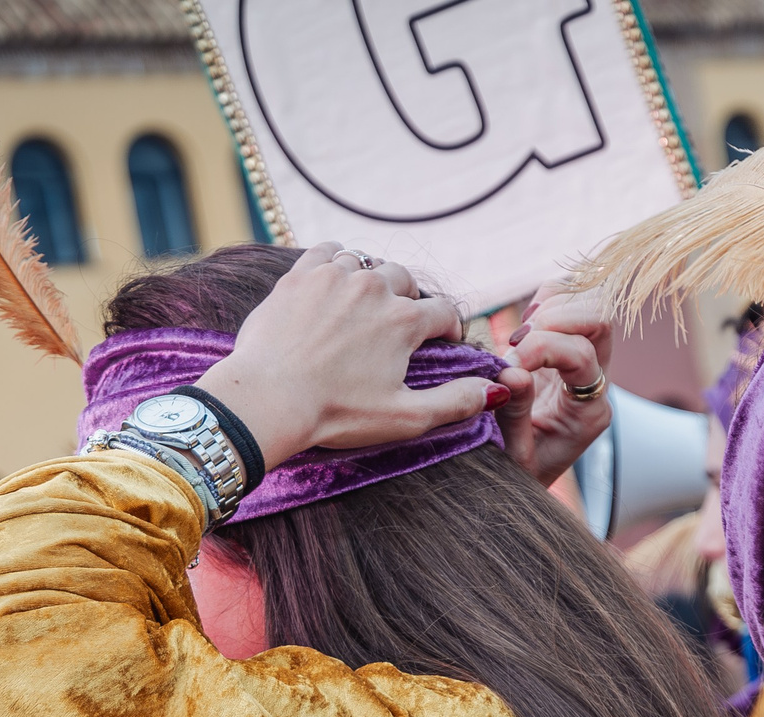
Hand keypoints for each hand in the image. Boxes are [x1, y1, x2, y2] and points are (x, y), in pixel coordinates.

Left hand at [194, 245, 500, 469]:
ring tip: (365, 306)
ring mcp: (335, 275)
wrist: (267, 399)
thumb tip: (496, 389)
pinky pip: (328, 250)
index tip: (439, 344)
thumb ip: (456, 402)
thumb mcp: (406, 418)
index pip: (444, 312)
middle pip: (407, 280)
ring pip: (368, 263)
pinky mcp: (300, 274)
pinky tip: (334, 282)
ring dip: (374, 281)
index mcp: (405, 321)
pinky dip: (337, 262)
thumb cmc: (337, 414)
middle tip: (398, 326)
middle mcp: (375, 287)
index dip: (448, 329)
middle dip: (410, 300)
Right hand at [497, 284, 614, 486]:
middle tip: (515, 344)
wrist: (524, 482)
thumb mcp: (512, 459)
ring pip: (590, 301)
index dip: (541, 349)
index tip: (504, 368)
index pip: (582, 356)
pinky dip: (545, 300)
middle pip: (601, 318)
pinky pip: (570, 300)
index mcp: (590, 413)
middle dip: (554, 318)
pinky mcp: (568, 347)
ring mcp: (587, 362)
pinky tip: (523, 330)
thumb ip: (514, 416)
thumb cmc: (517, 476)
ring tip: (517, 339)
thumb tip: (511, 372)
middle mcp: (598, 382)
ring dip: (550, 306)